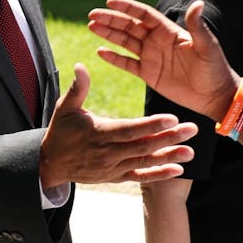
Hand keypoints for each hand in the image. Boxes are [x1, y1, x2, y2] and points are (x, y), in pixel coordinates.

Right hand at [38, 64, 197, 188]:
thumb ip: (77, 88)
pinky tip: (178, 169)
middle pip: (143, 146)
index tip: (172, 118)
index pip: (130, 129)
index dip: (151, 125)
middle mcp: (109, 152)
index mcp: (100, 132)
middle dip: (169, 138)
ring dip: (169, 157)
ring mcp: (113, 167)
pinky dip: (159, 174)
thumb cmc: (60, 131)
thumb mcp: (65, 108)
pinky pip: (140, 176)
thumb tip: (80, 65)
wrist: (50, 164)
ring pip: (145, 162)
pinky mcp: (116, 177)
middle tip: (191, 129)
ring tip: (191, 151)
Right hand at [88, 0, 239, 121]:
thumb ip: (198, 26)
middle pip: (130, 26)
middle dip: (111, 19)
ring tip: (92, 26)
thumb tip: (197, 3)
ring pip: (125, 42)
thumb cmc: (215, 68)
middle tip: (92, 14)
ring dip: (109, 34)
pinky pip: (127, 64)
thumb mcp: (207, 46)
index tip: (110, 1)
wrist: (215, 95)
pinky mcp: (149, 74)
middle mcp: (157, 41)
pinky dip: (114, 58)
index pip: (144, 14)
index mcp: (169, 31)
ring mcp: (151, 57)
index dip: (127, 7)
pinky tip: (100, 52)